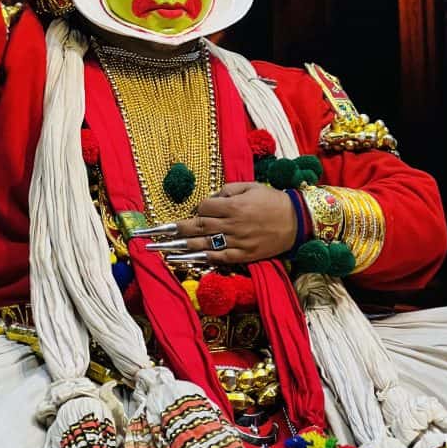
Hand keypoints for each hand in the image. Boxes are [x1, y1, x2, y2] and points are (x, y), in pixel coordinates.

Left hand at [145, 182, 297, 264]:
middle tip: (150, 234)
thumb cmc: (272, 200)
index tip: (198, 210)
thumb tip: (208, 199)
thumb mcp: (250, 186)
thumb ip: (227, 191)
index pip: (203, 207)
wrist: (296, 221)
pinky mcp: (243, 256)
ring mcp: (236, 242)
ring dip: (179, 248)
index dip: (197, 208)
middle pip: (196, 227)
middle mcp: (231, 224)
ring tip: (160, 250)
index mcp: (232, 205)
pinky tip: (185, 260)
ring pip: (202, 245)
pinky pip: (218, 258)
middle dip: (171, 231)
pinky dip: (200, 259)